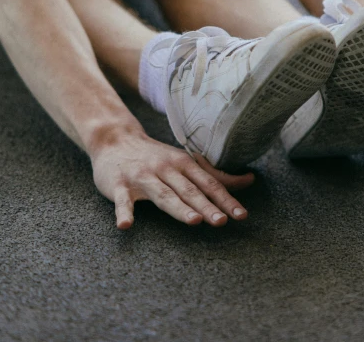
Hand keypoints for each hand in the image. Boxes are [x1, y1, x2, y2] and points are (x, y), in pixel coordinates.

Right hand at [91, 129, 254, 228]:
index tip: (241, 215)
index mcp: (183, 164)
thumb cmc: (155, 156)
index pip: (208, 184)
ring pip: (162, 194)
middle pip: (188, 190)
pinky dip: (124, 212)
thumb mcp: (185, 162)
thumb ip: (215, 176)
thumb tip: (249, 181)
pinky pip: (122, 200)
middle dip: (206, 206)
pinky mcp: (118, 185)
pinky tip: (126, 225)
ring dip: (178, 207)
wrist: (114, 140)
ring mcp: (142, 176)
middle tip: (222, 221)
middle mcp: (165, 168)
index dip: (226, 199)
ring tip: (193, 221)